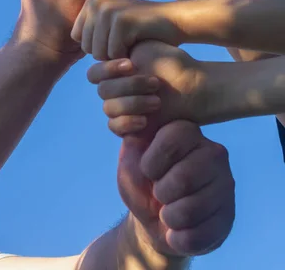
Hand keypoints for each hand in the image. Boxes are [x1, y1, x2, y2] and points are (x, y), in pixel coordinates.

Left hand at [71, 0, 183, 59]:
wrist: (174, 21)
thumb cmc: (142, 30)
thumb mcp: (109, 26)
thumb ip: (90, 30)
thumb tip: (58, 41)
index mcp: (90, 1)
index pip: (78, 40)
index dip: (99, 46)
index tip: (117, 37)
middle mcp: (95, 2)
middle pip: (87, 47)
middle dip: (108, 52)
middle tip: (127, 39)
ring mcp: (108, 9)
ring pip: (99, 52)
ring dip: (118, 55)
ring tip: (132, 39)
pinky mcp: (121, 20)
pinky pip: (113, 53)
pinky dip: (127, 54)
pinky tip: (139, 40)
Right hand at [88, 40, 213, 136]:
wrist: (194, 85)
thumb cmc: (171, 63)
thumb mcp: (145, 47)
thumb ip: (120, 45)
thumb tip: (101, 49)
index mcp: (112, 70)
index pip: (94, 73)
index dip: (109, 69)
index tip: (132, 64)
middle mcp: (114, 89)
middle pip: (102, 91)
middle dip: (129, 86)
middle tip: (155, 83)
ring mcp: (119, 108)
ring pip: (109, 108)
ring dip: (133, 103)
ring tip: (157, 102)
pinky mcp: (128, 127)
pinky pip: (114, 126)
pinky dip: (127, 122)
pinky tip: (145, 119)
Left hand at [118, 122, 234, 256]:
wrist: (152, 218)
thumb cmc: (141, 181)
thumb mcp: (129, 156)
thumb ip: (130, 135)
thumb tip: (134, 120)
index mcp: (188, 131)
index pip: (172, 141)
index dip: (151, 164)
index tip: (148, 171)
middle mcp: (214, 152)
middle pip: (184, 178)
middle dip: (160, 193)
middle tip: (159, 193)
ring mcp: (226, 184)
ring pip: (192, 209)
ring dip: (168, 217)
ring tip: (167, 211)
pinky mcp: (228, 216)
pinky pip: (199, 235)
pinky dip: (178, 238)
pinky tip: (177, 230)